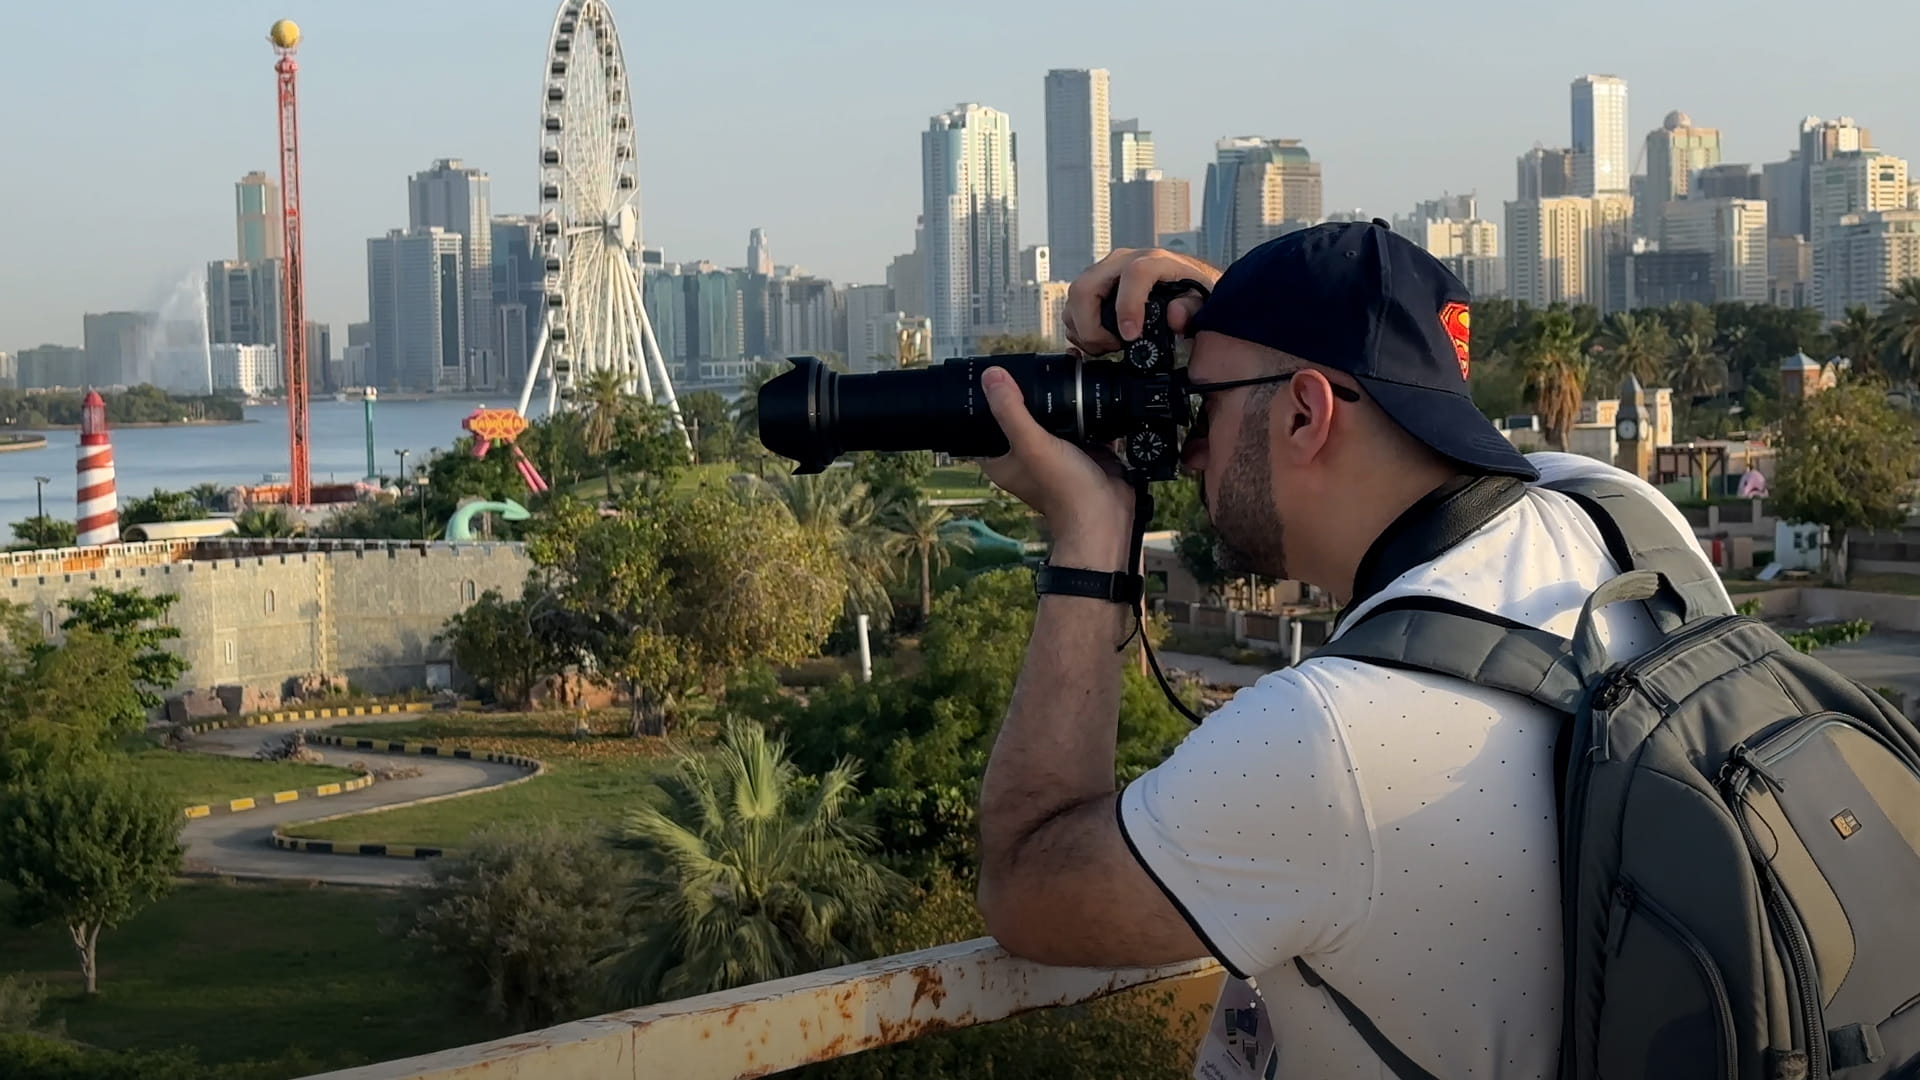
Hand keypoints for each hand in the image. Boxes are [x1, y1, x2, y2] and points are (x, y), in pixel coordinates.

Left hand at [978, 367, 1133, 568]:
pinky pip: (1079, 420)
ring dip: (1058, 395)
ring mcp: (1054, 452)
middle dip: (1028, 390)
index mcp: (1002, 458)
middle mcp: (1025, 455)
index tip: (994, 374)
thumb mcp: (1031, 444)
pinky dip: (1084, 405)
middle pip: (1021, 413)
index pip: (983, 423)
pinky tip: (1086, 383)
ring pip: (1051, 415)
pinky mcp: (1081, 449)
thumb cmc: (1064, 490)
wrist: (1107, 513)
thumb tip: (991, 376)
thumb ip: (1010, 410)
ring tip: (1062, 365)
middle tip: (1033, 363)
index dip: (986, 399)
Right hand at [1062, 248, 1220, 355]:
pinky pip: (1073, 306)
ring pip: (1074, 299)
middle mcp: (1122, 262)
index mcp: (1153, 261)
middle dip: (1090, 326)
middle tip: (1110, 347)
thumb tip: (1175, 316)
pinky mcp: (1095, 285)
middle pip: (1085, 288)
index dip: (1127, 307)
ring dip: (1083, 330)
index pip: (1133, 275)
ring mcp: (1104, 272)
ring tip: (1108, 346)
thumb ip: (1192, 309)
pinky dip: (1080, 329)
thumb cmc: (1191, 291)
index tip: (1130, 336)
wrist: (1183, 281)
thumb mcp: (1201, 301)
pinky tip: (1100, 342)